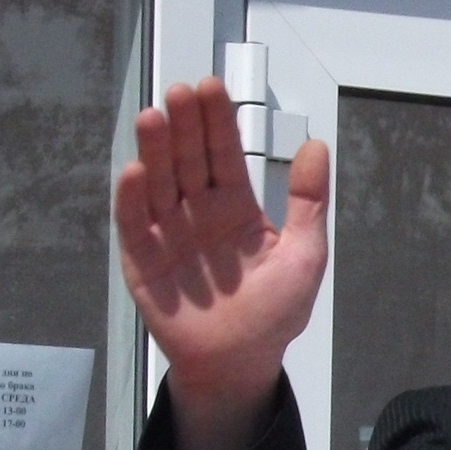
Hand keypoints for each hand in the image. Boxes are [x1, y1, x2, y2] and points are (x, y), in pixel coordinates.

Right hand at [114, 76, 329, 449]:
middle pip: (188, 159)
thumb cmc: (274, 312)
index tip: (211, 86)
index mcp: (235, 206)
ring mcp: (167, 232)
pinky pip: (135, 224)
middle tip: (182, 91)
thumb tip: (316, 146)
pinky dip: (134, 199)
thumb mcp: (304, 254)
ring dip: (155, 151)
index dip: (216, 121)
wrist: (240, 363)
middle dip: (185, 125)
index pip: (223, 153)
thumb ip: (308, 201)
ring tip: (154, 117)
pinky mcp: (143, 259)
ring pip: (158, 183)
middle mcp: (197, 211)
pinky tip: (137, 172)